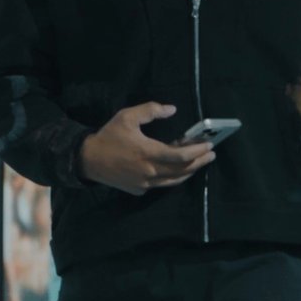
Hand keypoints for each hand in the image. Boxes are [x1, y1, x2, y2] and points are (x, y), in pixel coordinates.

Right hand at [78, 102, 215, 196]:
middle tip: (211, 154)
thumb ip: (151, 110)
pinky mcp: (139, 190)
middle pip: (182, 170)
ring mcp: (144, 184)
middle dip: (199, 162)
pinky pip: (162, 184)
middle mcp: (149, 171)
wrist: (88, 160)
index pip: (180, 156)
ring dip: (189, 171)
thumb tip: (172, 109)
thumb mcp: (127, 116)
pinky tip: (179, 169)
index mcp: (148, 153)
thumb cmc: (109, 136)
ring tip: (200, 162)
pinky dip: (174, 177)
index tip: (209, 145)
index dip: (197, 151)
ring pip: (174, 180)